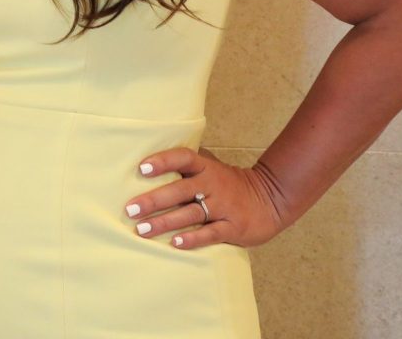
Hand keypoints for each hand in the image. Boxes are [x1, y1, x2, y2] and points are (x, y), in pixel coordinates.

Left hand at [124, 147, 287, 249]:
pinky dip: (193, 239)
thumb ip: (188, 166)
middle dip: (153, 200)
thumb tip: (149, 163)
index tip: (141, 168)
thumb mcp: (211, 168)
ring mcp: (223, 206)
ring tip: (142, 230)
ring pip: (190, 214)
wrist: (271, 199)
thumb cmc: (229, 185)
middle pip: (180, 189)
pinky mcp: (233, 227)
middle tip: (130, 209)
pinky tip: (175, 243)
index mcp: (205, 168)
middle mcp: (212, 184)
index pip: (183, 158)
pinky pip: (210, 234)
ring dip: (165, 222)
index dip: (163, 161)